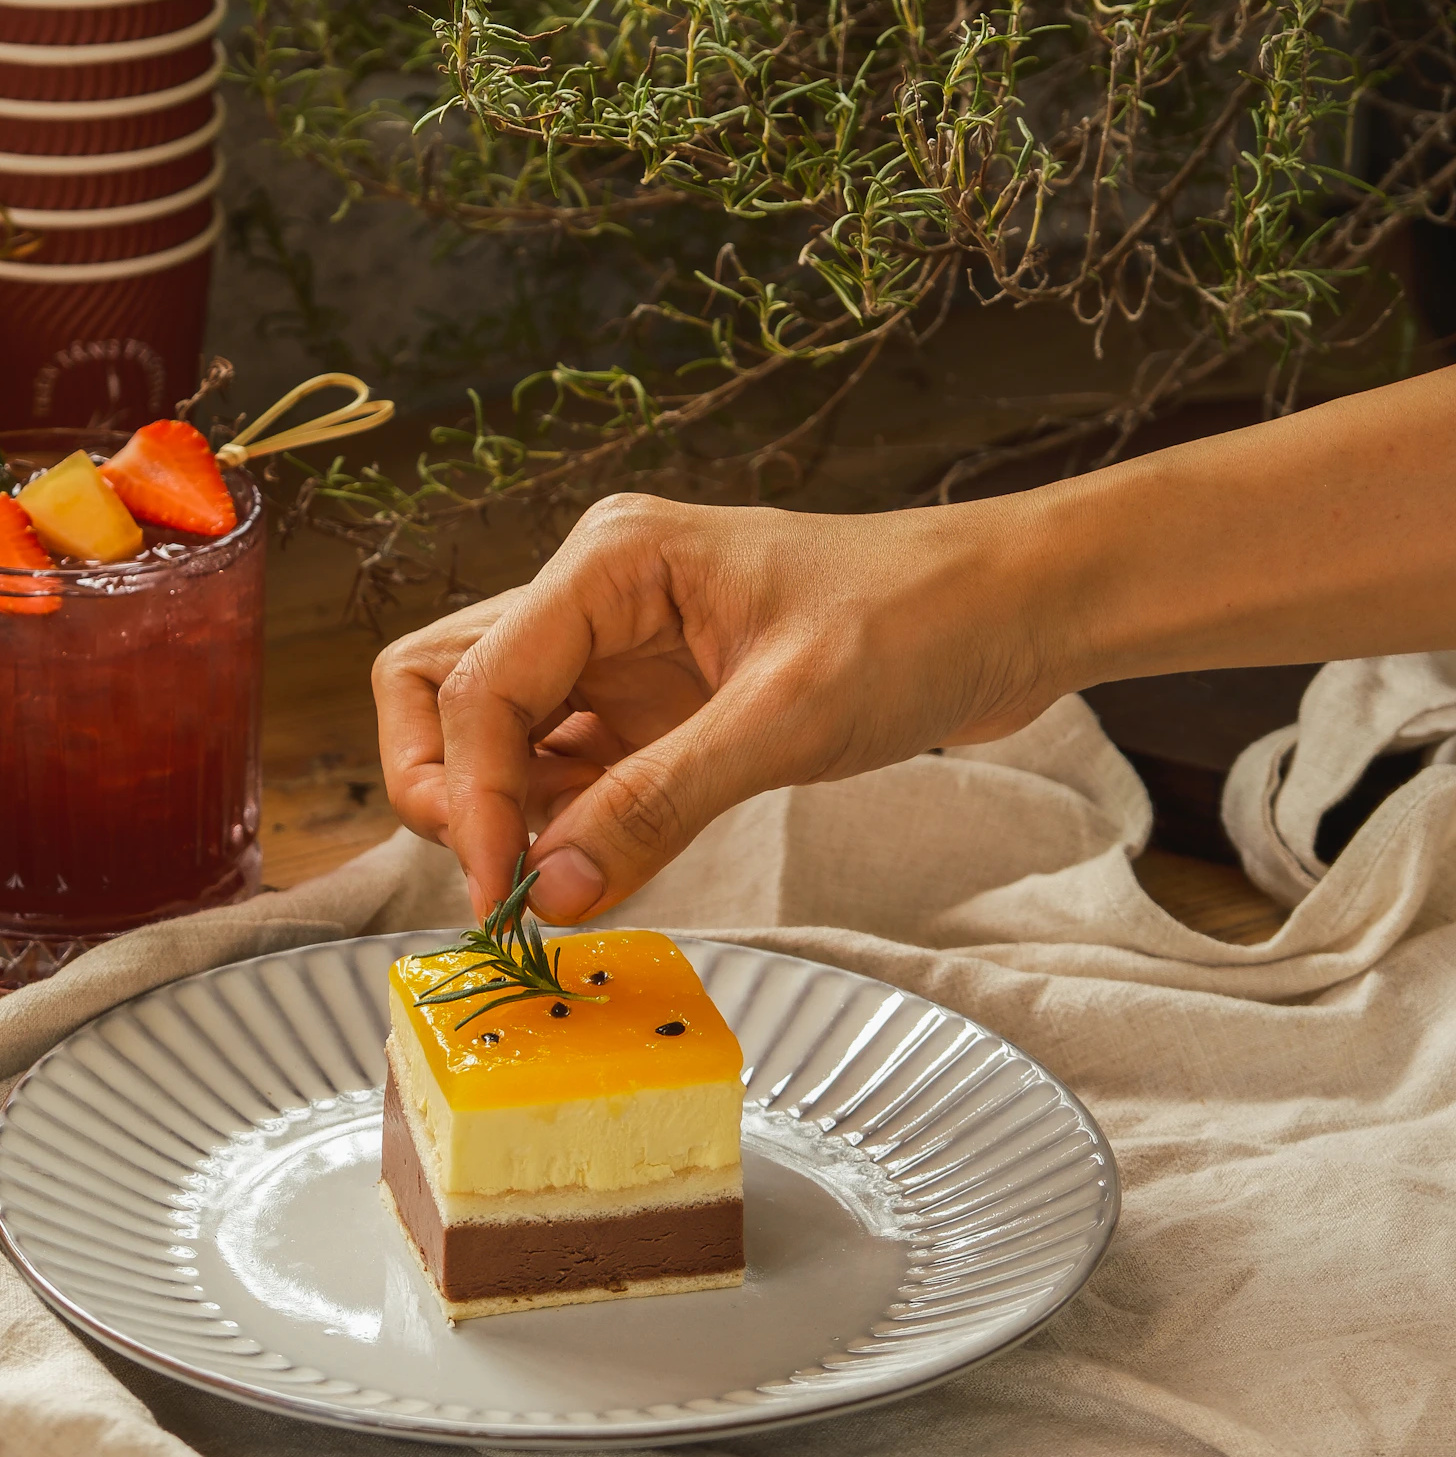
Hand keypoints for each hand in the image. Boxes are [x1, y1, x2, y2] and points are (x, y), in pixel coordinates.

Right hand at [372, 492, 1062, 920]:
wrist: (1013, 612)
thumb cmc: (918, 622)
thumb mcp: (790, 717)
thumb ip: (661, 803)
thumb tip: (549, 891)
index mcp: (611, 560)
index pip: (480, 681)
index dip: (467, 794)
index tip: (502, 896)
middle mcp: (595, 596)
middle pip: (443, 684)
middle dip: (443, 784)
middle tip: (495, 879)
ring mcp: (619, 652)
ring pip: (492, 731)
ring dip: (496, 811)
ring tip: (549, 886)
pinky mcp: (654, 708)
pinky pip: (565, 769)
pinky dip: (560, 827)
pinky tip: (597, 872)